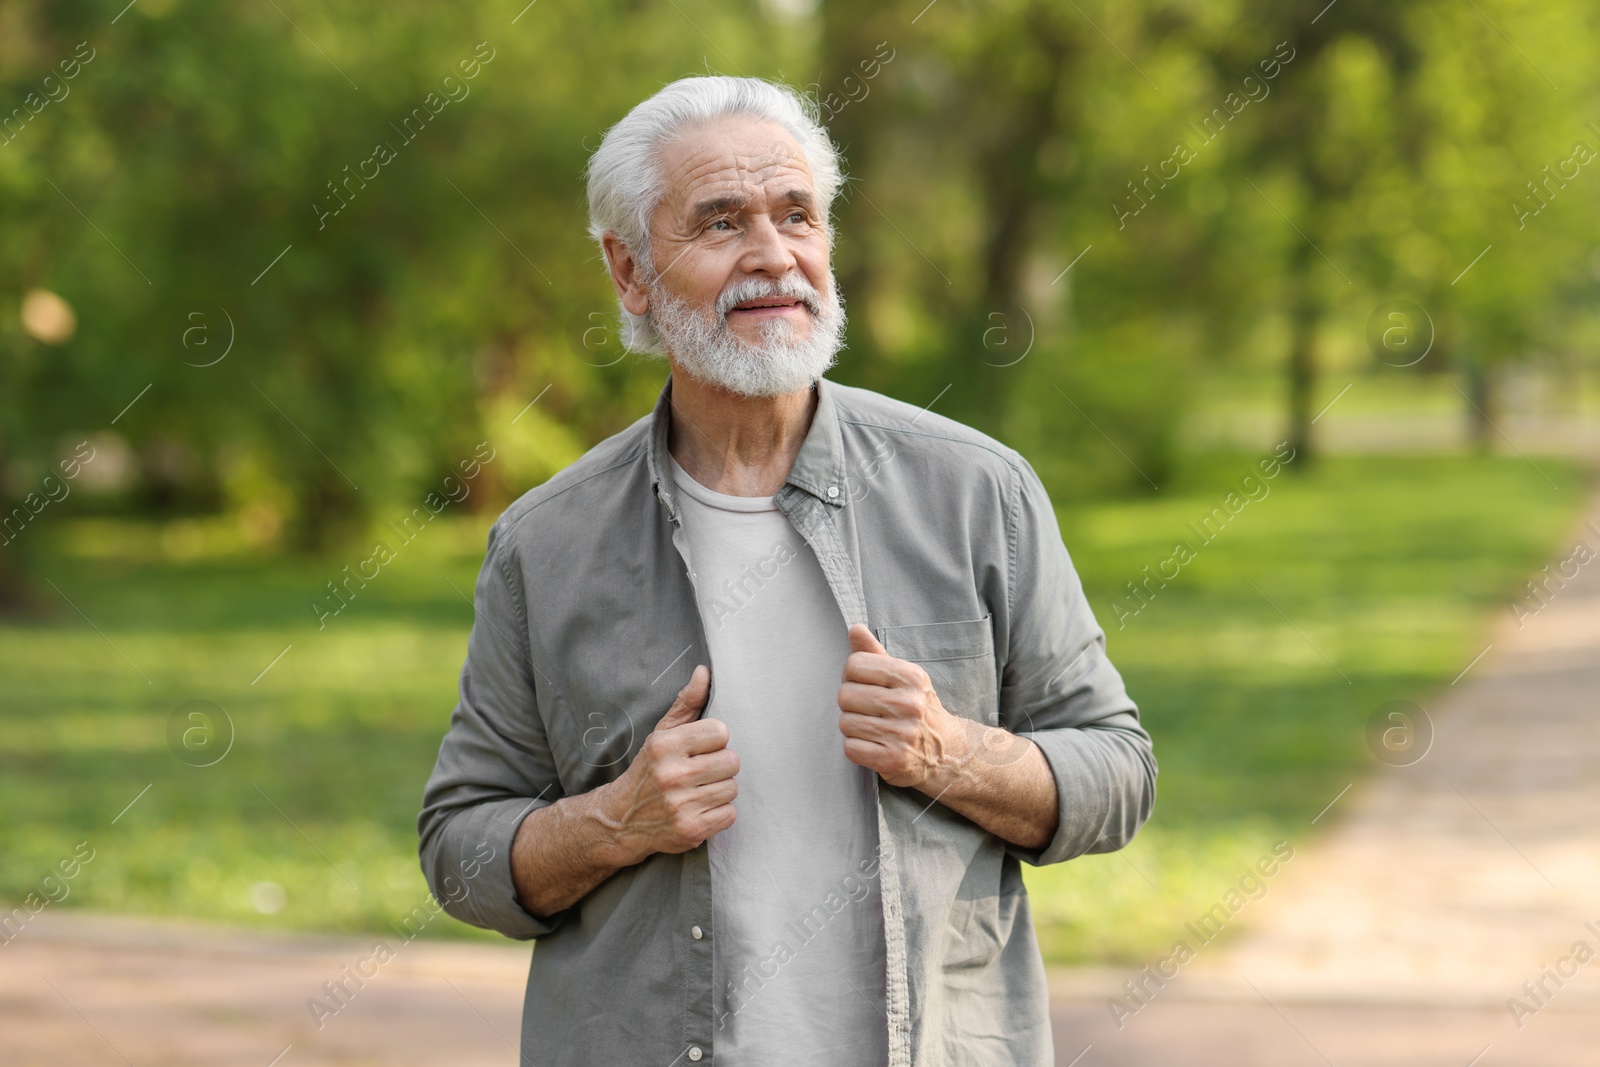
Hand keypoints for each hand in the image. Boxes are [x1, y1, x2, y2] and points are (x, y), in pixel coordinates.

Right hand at [602, 665, 738, 863]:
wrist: (621, 820)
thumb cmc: (649, 770)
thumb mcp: (662, 733)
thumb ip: (686, 703)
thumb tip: (705, 672)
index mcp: (665, 746)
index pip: (721, 732)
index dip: (714, 740)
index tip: (700, 749)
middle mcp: (672, 775)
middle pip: (732, 761)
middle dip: (719, 766)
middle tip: (700, 772)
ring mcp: (681, 806)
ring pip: (732, 788)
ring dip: (720, 790)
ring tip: (698, 791)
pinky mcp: (691, 830)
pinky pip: (730, 814)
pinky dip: (719, 813)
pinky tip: (700, 809)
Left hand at [837, 624, 965, 790]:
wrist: (947, 751)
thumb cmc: (917, 708)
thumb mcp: (903, 677)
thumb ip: (875, 653)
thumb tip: (855, 629)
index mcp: (911, 677)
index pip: (854, 664)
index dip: (852, 676)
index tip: (866, 686)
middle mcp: (909, 704)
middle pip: (845, 695)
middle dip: (851, 704)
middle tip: (869, 711)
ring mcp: (903, 734)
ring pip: (845, 723)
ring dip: (853, 728)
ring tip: (873, 729)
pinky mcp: (894, 760)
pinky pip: (851, 748)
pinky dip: (857, 748)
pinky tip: (874, 746)